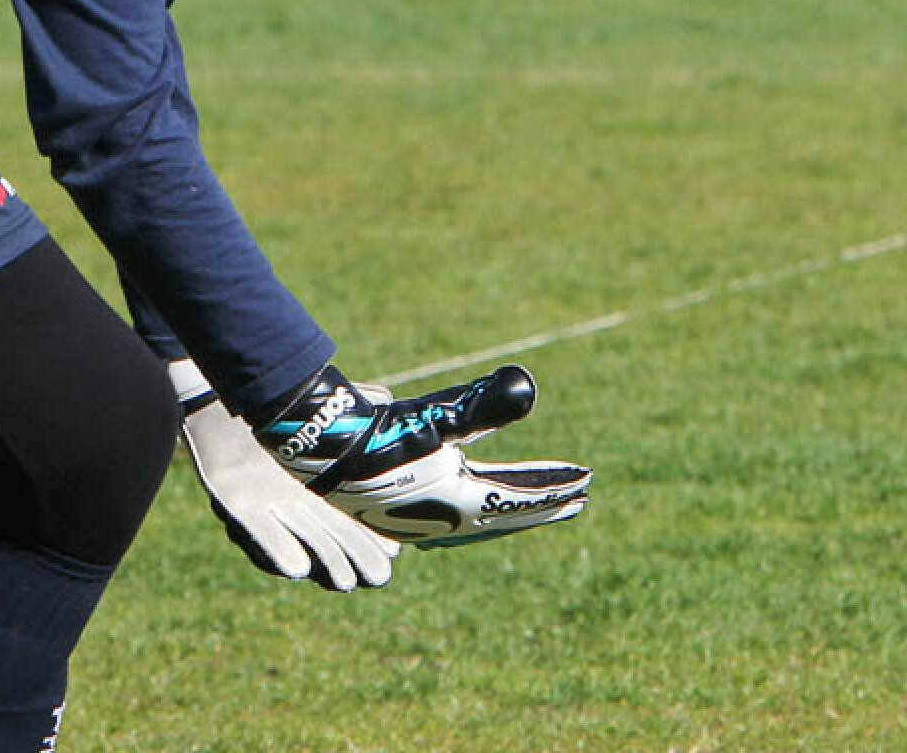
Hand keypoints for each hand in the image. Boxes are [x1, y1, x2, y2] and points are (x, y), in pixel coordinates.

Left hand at [169, 360, 399, 589]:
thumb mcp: (328, 400)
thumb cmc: (279, 395)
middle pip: (329, 537)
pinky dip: (276, 549)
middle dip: (353, 558)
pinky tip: (297, 568)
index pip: (349, 516)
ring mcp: (264, 503)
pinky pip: (257, 531)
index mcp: (315, 478)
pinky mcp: (234, 502)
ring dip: (323, 561)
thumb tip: (391, 408)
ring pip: (300, 539)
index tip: (396, 552)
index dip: (371, 536)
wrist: (229, 383)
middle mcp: (291, 498)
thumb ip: (360, 406)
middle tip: (379, 578)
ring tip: (345, 581)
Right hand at [254, 363, 590, 548]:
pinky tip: (479, 493)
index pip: (519, 499)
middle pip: (507, 511)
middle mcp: (445, 519)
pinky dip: (483, 502)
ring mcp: (423, 517)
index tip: (587, 482)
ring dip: (514, 503)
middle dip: (543, 501)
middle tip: (579, 494)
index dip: (554, 489)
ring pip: (484, 514)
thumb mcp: (433, 416)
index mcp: (458, 504)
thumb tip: (527, 386)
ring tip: (537, 496)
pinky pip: (459, 509)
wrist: (319, 450)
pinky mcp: (404, 508)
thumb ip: (481, 404)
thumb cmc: (376, 435)